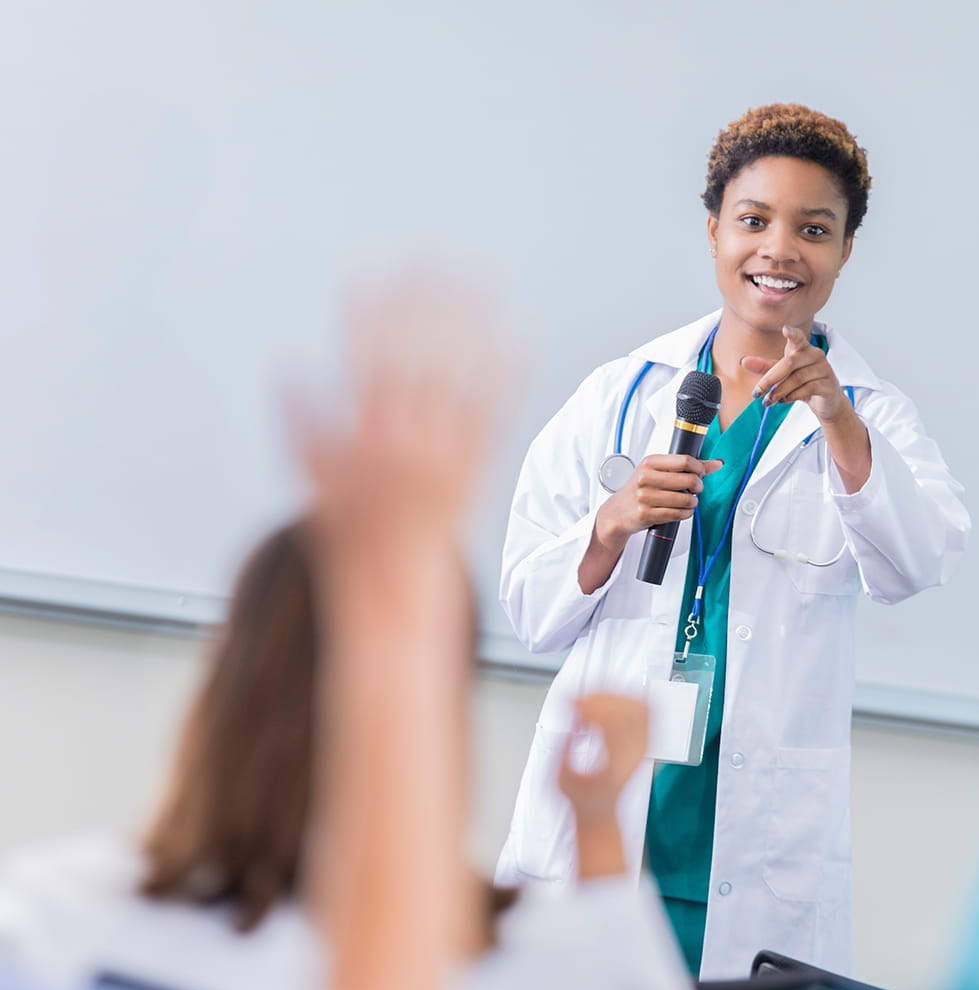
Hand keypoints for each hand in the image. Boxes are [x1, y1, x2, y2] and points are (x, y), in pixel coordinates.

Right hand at [300, 275, 507, 573]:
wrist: (396, 577)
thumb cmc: (352, 525)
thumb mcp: (312, 477)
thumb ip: (300, 421)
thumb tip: (286, 366)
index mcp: (362, 438)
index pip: (364, 362)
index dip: (366, 316)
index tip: (366, 272)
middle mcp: (406, 441)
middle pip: (418, 359)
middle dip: (425, 304)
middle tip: (433, 253)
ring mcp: (447, 452)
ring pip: (463, 377)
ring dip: (474, 325)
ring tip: (484, 277)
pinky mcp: (479, 464)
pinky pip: (499, 415)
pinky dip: (510, 376)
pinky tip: (522, 336)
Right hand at [557, 693, 648, 827]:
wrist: (601, 811)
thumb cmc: (584, 799)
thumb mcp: (563, 780)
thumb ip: (564, 751)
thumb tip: (569, 723)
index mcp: (618, 764)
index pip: (614, 723)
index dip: (590, 706)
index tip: (572, 705)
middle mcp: (637, 753)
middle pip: (629, 709)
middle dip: (599, 698)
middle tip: (578, 702)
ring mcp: (645, 746)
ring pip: (641, 705)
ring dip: (613, 695)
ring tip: (592, 700)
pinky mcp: (645, 740)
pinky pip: (648, 710)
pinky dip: (628, 698)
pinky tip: (611, 699)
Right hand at [595, 454, 722, 547]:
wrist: (617, 512)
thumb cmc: (639, 489)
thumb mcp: (659, 472)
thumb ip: (688, 466)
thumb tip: (717, 463)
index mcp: (649, 463)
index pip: (685, 461)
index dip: (699, 468)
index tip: (699, 473)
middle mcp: (645, 478)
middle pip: (688, 480)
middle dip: (698, 486)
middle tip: (696, 489)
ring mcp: (644, 497)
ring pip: (686, 499)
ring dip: (693, 502)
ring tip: (689, 501)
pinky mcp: (646, 514)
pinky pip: (678, 514)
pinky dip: (686, 513)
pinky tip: (683, 510)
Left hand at [741, 324, 848, 423]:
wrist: (826, 402)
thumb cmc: (803, 383)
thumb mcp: (782, 375)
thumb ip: (764, 367)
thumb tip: (743, 361)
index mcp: (804, 349)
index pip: (799, 339)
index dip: (793, 334)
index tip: (785, 329)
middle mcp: (815, 355)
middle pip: (790, 363)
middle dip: (770, 378)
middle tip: (757, 393)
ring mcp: (824, 369)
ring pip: (797, 378)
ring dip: (779, 391)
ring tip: (769, 400)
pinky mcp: (829, 385)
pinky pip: (807, 389)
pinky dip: (792, 396)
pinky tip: (784, 400)